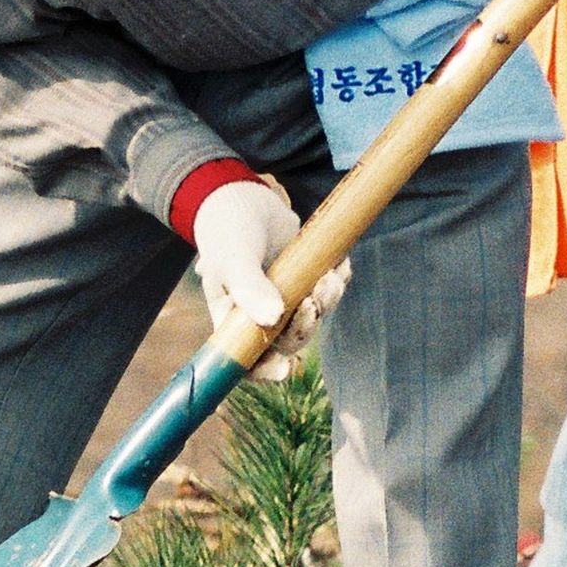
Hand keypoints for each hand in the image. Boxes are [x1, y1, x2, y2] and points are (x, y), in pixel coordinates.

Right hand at [191, 175, 350, 377]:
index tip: (285, 369)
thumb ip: (249, 287)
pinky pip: (327, 290)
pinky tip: (339, 263)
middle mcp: (260, 314)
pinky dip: (337, 280)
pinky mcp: (305, 277)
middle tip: (313, 300)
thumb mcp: (232, 257)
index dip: (265, 371)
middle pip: (288, 341)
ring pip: (312, 316)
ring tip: (330, 277)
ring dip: (326, 302)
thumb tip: (272, 320)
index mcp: (233, 318)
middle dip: (306, 326)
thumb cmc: (228, 229)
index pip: (247, 359)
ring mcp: (284, 296)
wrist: (243, 195)